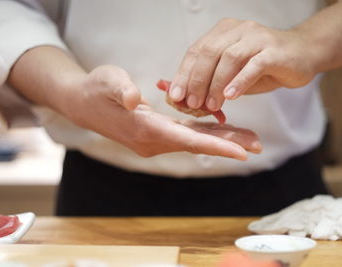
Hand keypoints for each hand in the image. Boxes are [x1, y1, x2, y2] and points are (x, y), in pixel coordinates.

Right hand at [64, 65, 261, 159]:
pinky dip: (208, 134)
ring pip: (195, 140)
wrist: (83, 104)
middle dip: (228, 144)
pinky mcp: (158, 134)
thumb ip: (121, 89)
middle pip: (198, 144)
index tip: (242, 153)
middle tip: (258, 146)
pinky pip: (188, 135)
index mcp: (145, 129)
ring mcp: (156, 140)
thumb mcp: (107, 81)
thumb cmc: (96, 89)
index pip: (188, 140)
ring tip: (251, 139)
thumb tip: (134, 98)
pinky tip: (225, 130)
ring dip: (222, 140)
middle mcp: (153, 141)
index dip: (216, 145)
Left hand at [169, 18, 315, 111]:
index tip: (175, 95)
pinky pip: (254, 65)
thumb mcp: (233, 73)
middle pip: (210, 52)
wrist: (304, 54)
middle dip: (197, 80)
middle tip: (192, 103)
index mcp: (224, 32)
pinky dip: (239, 81)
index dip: (184, 73)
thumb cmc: (264, 66)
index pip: (197, 50)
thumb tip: (184, 97)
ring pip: (230, 58)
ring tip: (211, 105)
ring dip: (217, 84)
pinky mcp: (274, 51)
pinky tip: (231, 96)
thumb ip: (212, 81)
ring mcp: (258, 37)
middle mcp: (239, 29)